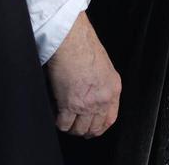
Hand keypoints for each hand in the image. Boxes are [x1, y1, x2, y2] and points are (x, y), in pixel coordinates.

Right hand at [45, 12, 120, 137]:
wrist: (72, 39)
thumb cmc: (83, 44)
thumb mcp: (103, 65)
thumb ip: (101, 83)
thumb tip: (91, 93)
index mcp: (113, 88)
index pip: (110, 119)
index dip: (99, 127)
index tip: (92, 129)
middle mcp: (103, 98)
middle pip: (94, 127)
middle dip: (83, 129)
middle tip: (74, 125)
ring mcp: (87, 104)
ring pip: (79, 129)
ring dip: (70, 126)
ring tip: (63, 118)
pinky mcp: (70, 104)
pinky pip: (63, 124)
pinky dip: (58, 122)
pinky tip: (55, 113)